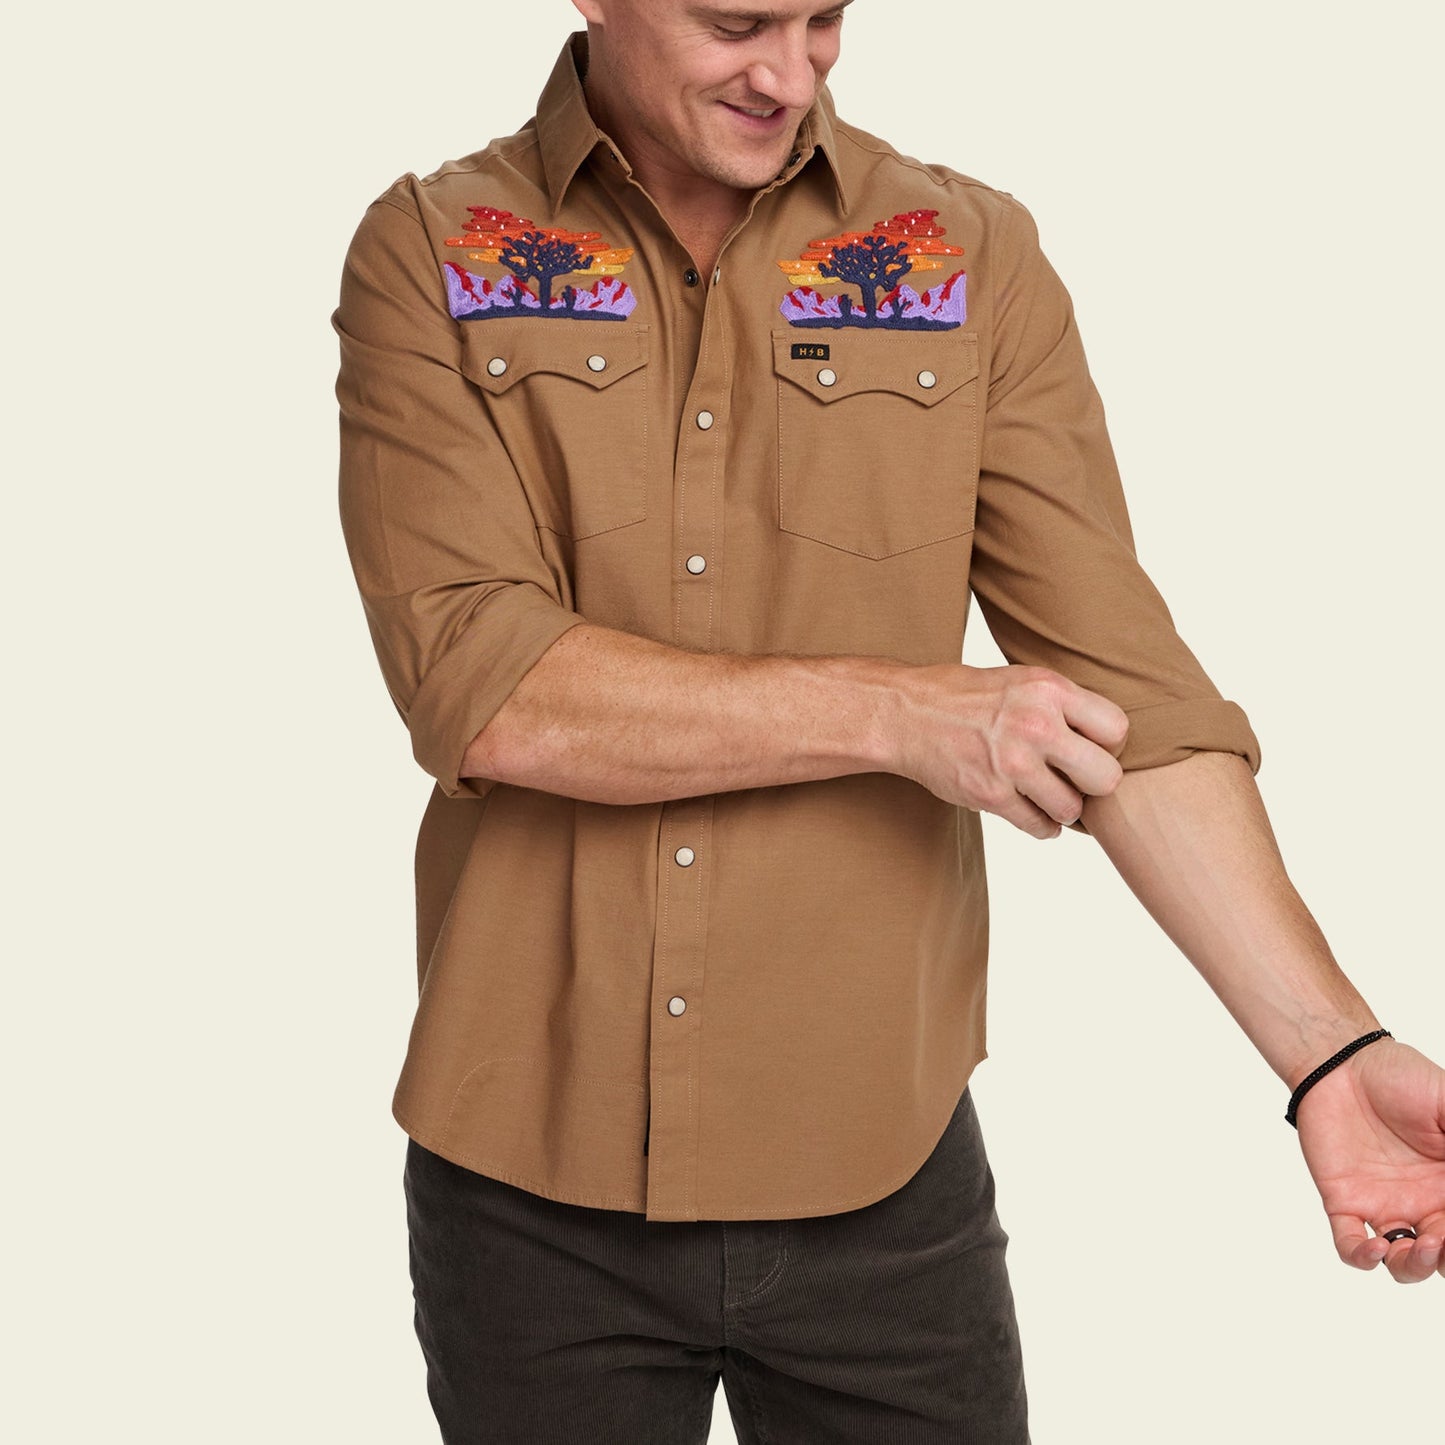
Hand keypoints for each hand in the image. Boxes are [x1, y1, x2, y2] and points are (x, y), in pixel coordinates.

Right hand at [891, 663, 1128, 837]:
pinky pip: (1040, 826)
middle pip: (1106, 777)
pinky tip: (1029, 809)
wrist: (906, 715)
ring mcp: (1013, 763)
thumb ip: (1064, 704)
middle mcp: (1036, 725)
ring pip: (1072, 809)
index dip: (1108, 745)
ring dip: (1063, 808)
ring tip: (1047, 795)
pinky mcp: (991, 795)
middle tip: (1075, 779)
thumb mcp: (1021, 681)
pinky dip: (1040, 825)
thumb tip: (1110, 741)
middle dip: (1093, 784)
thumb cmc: (965, 697)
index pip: (1117, 729)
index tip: (1090, 749)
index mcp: (1048, 689)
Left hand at [1296, 1038, 1444, 1281]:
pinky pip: (1350, 1245)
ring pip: (1404, 1263)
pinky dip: (1363, 1257)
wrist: (1343, 1063)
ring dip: (1416, 1267)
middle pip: (1444, 1256)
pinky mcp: (1345, 1202)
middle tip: (1444, 1240)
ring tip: (1423, 1247)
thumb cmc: (1401, 1077)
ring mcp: (1385, 1207)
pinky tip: (1374, 1246)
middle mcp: (1425, 1205)